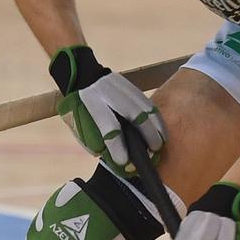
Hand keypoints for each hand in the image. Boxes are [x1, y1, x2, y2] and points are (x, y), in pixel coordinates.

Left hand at [50, 45, 165, 173]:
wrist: (82, 77)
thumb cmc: (80, 108)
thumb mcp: (80, 125)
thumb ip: (97, 140)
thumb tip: (119, 159)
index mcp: (91, 103)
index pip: (108, 127)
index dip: (117, 146)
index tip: (124, 162)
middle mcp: (108, 92)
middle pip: (134, 114)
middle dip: (146, 135)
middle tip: (153, 152)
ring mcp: (122, 87)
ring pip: (146, 107)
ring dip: (156, 127)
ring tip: (160, 143)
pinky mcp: (131, 86)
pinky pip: (148, 103)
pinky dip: (156, 119)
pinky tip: (160, 130)